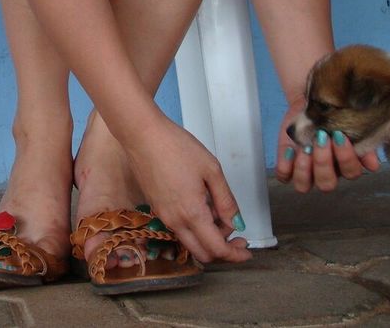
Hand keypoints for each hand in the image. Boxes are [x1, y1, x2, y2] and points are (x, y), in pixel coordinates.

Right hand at [127, 117, 252, 263]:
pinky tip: (203, 206)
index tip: (247, 251)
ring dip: (208, 238)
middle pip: (202, 254)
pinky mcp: (156, 208)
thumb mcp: (211, 169)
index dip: (235, 255)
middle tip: (238, 238)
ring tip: (220, 213)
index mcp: (192, 213)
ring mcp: (163, 216)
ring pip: (190, 242)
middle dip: (223, 251)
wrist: (141, 134)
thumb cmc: (176, 147)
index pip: (217, 249)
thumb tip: (236, 223)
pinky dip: (195, 228)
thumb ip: (226, 201)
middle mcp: (175, 221)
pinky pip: (179, 229)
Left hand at [275, 98, 380, 191]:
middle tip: (321, 138)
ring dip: (304, 168)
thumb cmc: (333, 117)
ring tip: (305, 147)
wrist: (310, 103)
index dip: (346, 158)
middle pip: (326, 183)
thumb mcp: (350, 126)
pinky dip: (285, 165)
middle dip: (323, 161)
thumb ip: (363, 145)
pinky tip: (290, 149)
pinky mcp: (286, 166)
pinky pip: (283, 176)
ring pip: (303, 186)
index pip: (351, 173)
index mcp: (345, 166)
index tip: (340, 136)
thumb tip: (373, 165)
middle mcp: (326, 174)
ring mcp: (304, 173)